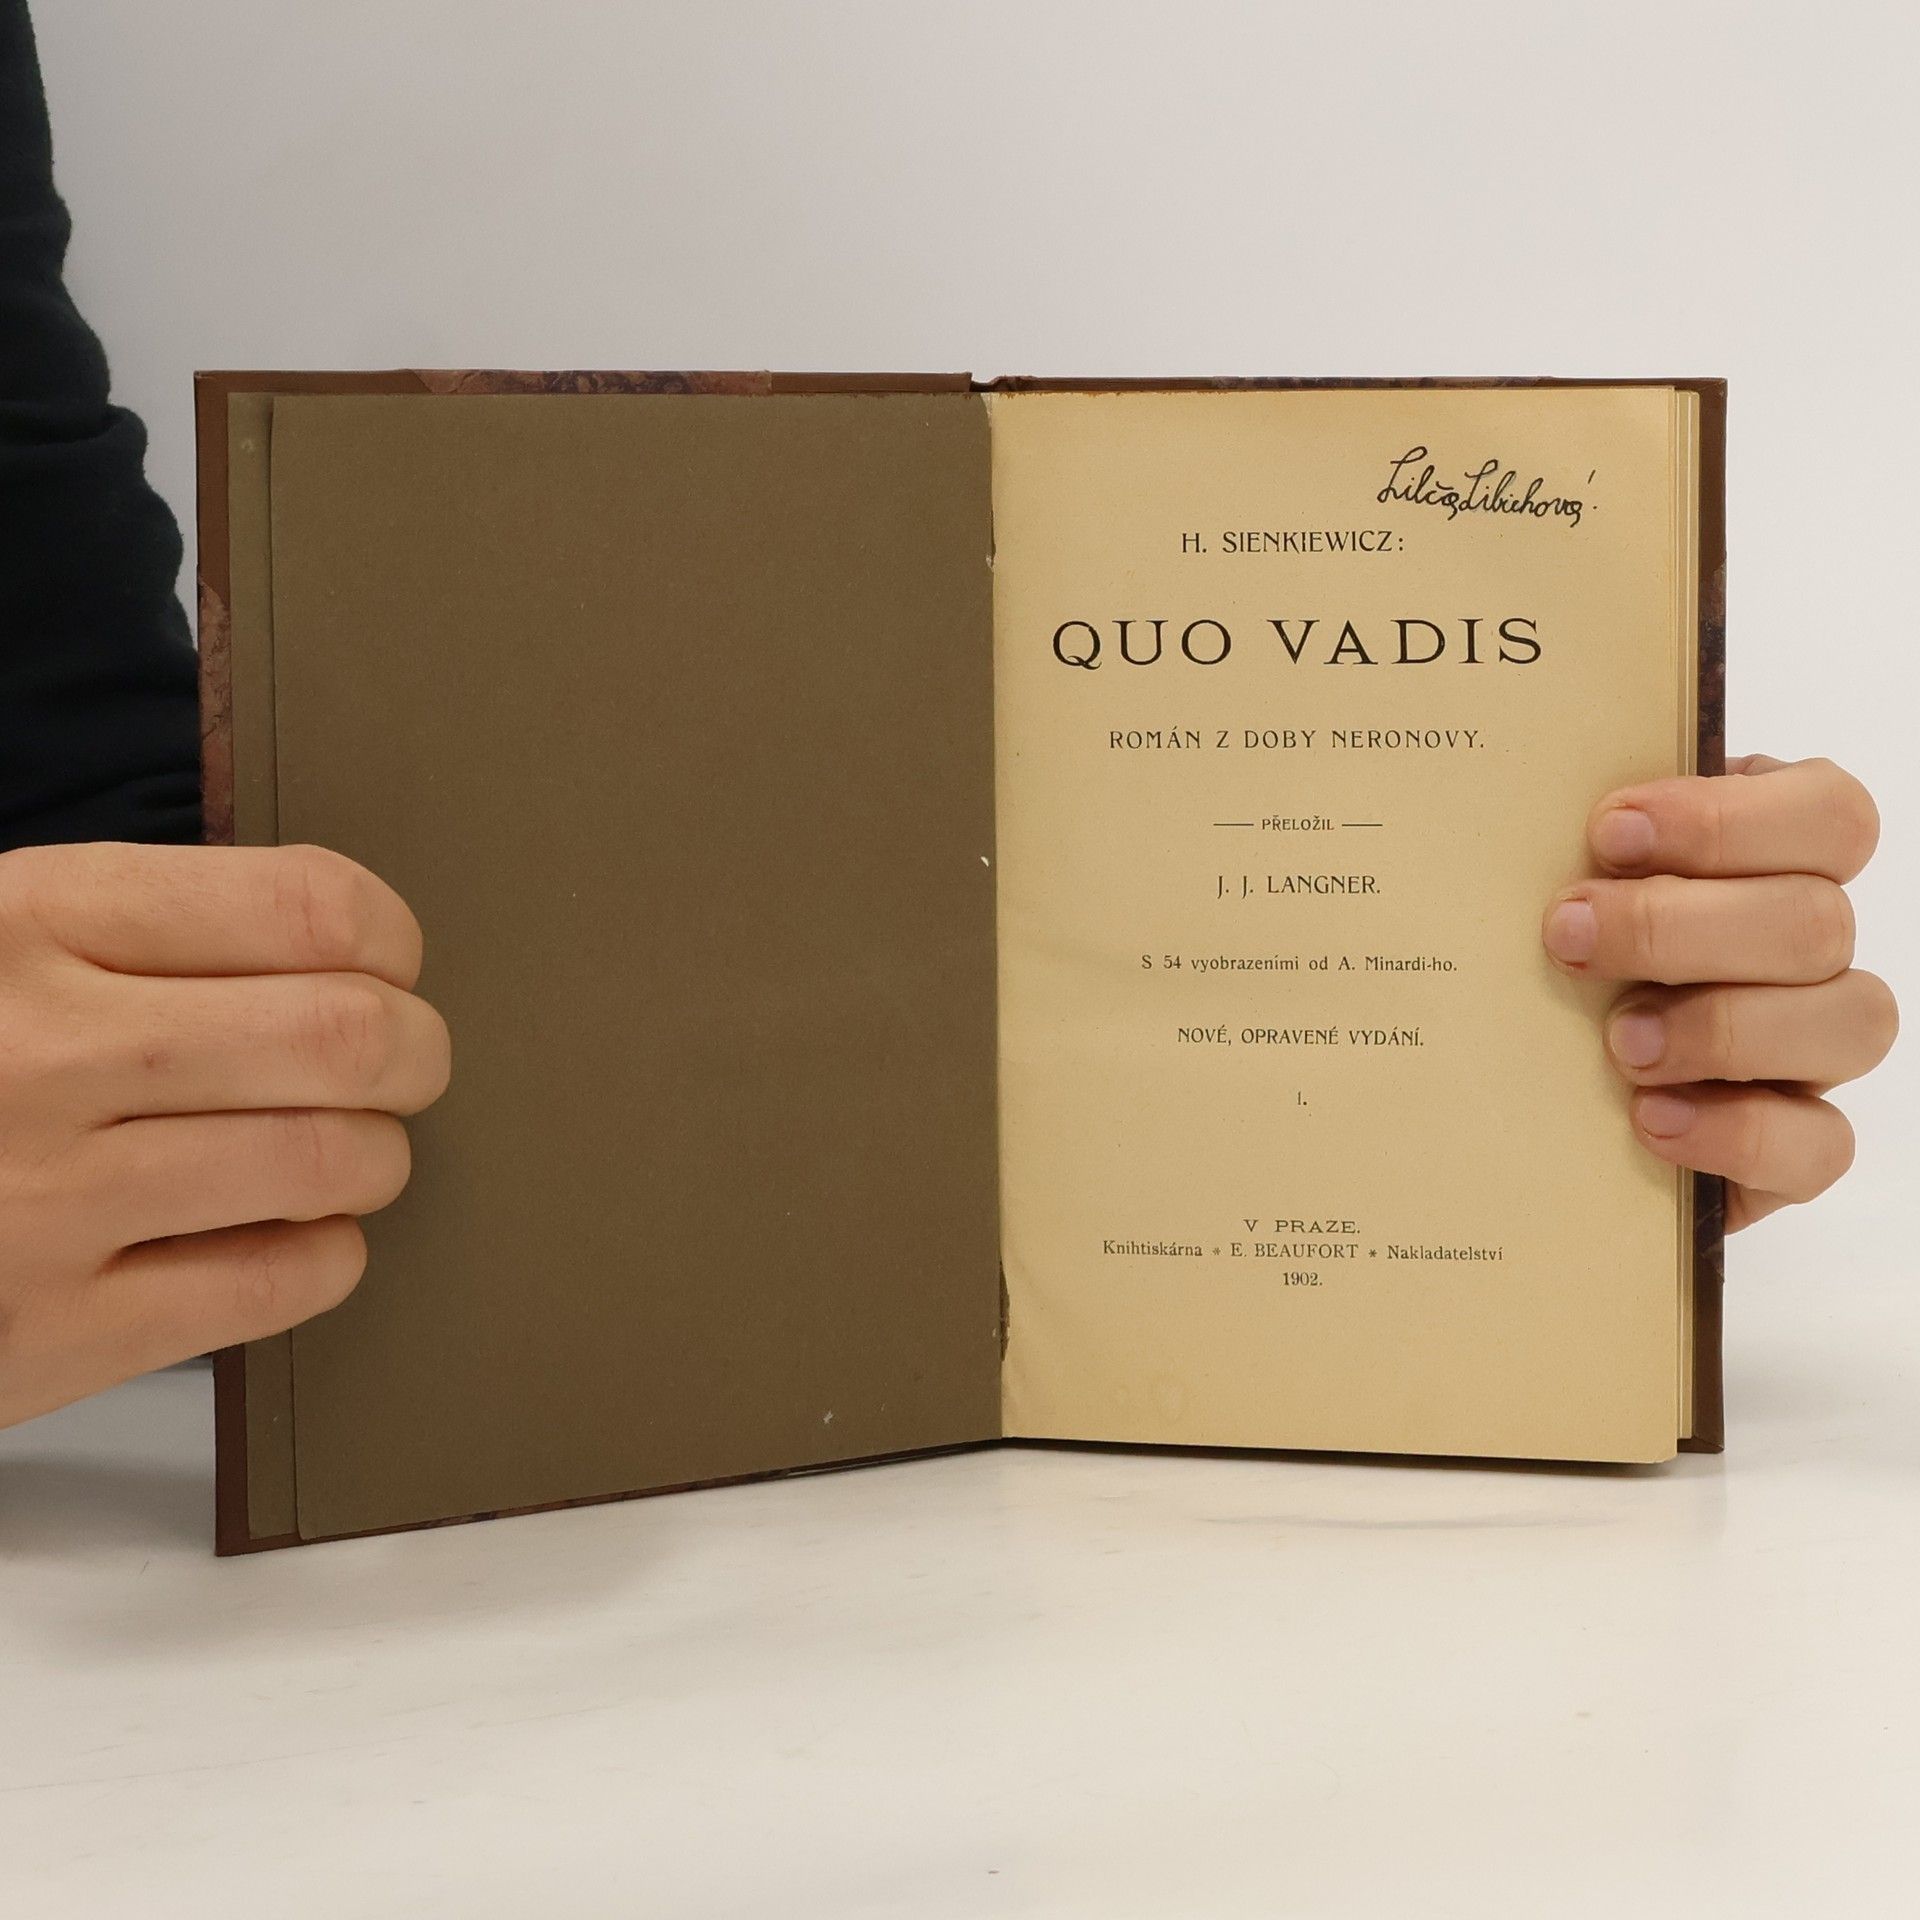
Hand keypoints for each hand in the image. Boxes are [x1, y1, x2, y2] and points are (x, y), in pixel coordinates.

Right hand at [0, 842, 450, 1427]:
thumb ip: (144, 930)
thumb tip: (354, 945)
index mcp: (29, 921)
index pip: (309, 903)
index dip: (389, 937)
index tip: (389, 964)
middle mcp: (42, 1053)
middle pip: (347, 1035)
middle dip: (414, 1050)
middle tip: (403, 1064)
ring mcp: (44, 1201)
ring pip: (333, 1160)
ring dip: (377, 1155)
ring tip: (346, 1149)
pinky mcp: (52, 1334)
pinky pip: (281, 1285)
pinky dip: (327, 1253)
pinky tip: (291, 1231)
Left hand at [1542, 756, 1893, 1230]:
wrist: (1525, 1084)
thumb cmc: (1559, 946)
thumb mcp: (1567, 883)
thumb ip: (1579, 845)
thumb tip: (1525, 797)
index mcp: (1778, 857)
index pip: (1828, 814)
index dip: (1726, 821)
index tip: (1608, 832)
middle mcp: (1813, 947)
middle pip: (1817, 921)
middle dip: (1677, 928)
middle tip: (1568, 936)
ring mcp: (1818, 1045)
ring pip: (1851, 1022)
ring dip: (1722, 1029)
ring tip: (1618, 1042)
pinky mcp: (1801, 1142)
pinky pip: (1820, 1144)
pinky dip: (1736, 1131)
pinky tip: (1649, 1118)